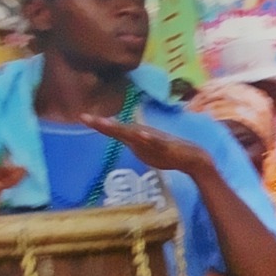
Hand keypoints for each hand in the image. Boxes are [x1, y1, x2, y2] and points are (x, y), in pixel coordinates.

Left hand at [82, 114, 214, 179]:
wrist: (193, 158)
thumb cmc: (169, 153)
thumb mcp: (144, 149)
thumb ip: (132, 142)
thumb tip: (119, 137)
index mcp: (137, 137)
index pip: (115, 130)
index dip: (99, 124)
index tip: (82, 117)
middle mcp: (142, 135)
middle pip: (119, 130)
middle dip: (103, 124)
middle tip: (84, 117)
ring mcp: (154, 139)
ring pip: (134, 133)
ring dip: (120, 128)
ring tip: (105, 124)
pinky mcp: (166, 145)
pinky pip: (155, 142)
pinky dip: (147, 138)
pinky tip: (140, 135)